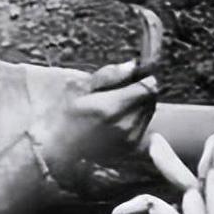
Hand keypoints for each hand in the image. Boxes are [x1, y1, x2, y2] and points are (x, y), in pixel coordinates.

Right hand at [31, 60, 157, 183]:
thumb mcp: (83, 88)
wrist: (63, 148)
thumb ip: (109, 75)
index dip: (145, 78)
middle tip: (125, 90)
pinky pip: (144, 125)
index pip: (147, 88)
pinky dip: (137, 118)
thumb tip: (133, 65)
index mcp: (110, 107)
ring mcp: (129, 139)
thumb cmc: (70, 114)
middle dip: (142, 90)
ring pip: (149, 111)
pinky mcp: (131, 148)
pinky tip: (119, 119)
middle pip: (150, 99)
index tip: (137, 76)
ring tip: (119, 105)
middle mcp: (124, 125)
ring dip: (140, 104)